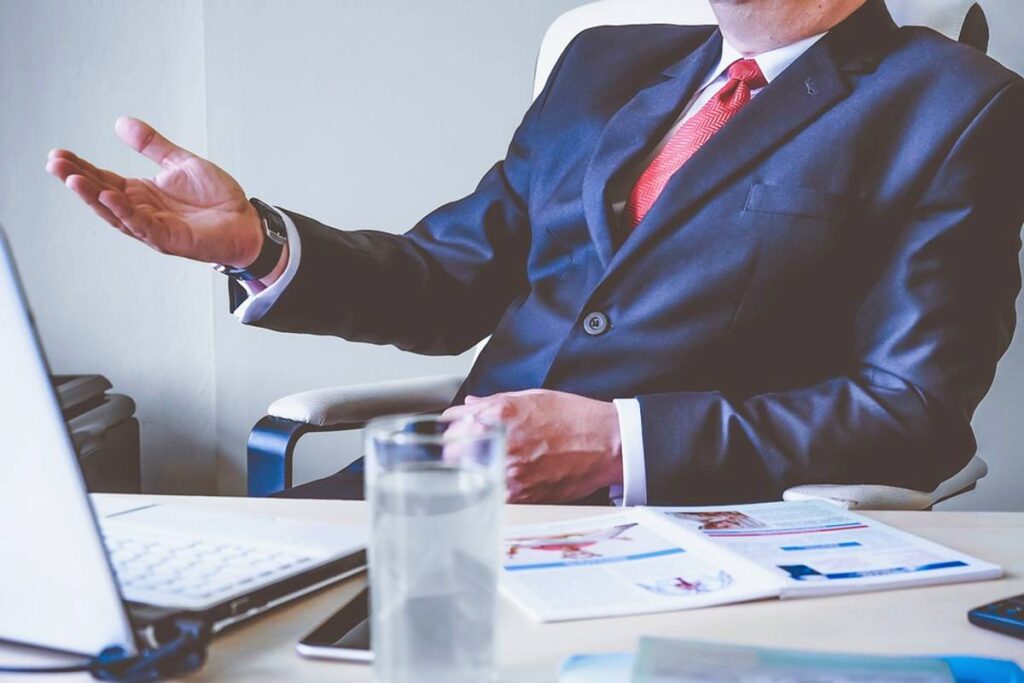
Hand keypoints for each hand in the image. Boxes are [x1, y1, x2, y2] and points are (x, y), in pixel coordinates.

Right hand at [45, 116, 262, 266]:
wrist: (247, 221)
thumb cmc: (217, 199)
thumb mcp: (181, 163)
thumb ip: (153, 146)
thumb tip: (121, 123)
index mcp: (142, 193)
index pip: (103, 179)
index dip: (81, 168)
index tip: (58, 154)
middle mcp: (142, 211)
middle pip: (102, 196)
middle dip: (78, 181)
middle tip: (55, 164)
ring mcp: (154, 227)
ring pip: (116, 213)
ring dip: (93, 197)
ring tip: (72, 179)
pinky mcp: (170, 239)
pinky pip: (143, 226)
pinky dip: (125, 212)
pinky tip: (110, 197)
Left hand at [443, 389, 622, 503]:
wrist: (607, 443)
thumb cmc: (575, 419)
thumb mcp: (533, 397)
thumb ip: (495, 402)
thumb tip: (471, 405)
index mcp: (501, 415)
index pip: (454, 422)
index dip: (452, 426)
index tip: (454, 429)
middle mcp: (502, 444)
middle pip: (453, 453)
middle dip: (455, 450)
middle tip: (463, 449)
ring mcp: (511, 472)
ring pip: (469, 477)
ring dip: (471, 472)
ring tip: (485, 465)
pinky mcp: (522, 496)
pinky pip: (492, 494)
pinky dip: (492, 488)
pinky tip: (503, 479)